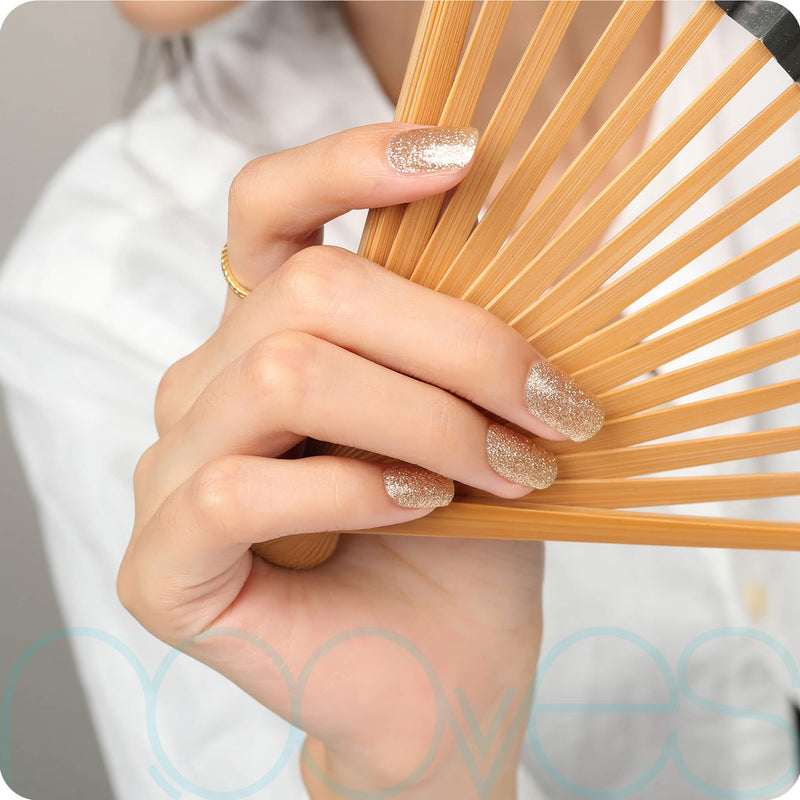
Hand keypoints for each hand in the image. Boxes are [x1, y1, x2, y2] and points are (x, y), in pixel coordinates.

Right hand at [118, 124, 599, 796]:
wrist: (443, 677)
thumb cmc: (464, 546)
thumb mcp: (476, 415)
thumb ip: (461, 329)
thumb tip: (511, 225)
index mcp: (267, 338)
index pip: (265, 209)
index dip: (348, 164)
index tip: (462, 158)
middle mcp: (204, 389)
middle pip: (307, 296)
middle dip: (456, 342)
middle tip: (550, 404)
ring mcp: (170, 474)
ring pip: (282, 377)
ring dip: (424, 419)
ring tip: (508, 467)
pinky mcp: (160, 565)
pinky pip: (239, 489)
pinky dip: (352, 489)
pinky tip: (421, 512)